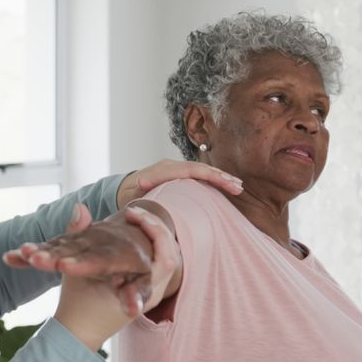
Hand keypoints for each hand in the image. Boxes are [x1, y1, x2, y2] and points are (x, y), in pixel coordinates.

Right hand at [50, 206, 179, 349]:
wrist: (78, 333)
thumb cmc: (77, 306)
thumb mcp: (75, 270)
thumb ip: (76, 237)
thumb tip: (79, 207)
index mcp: (143, 294)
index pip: (165, 259)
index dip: (155, 231)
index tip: (133, 214)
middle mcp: (153, 295)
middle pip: (170, 255)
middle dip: (155, 228)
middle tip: (133, 212)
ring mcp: (151, 294)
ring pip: (165, 258)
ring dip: (154, 236)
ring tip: (135, 218)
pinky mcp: (145, 291)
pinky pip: (156, 264)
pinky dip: (150, 246)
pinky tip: (135, 233)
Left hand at [116, 159, 241, 207]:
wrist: (124, 188)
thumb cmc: (129, 196)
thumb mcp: (131, 194)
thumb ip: (138, 189)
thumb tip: (142, 182)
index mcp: (163, 170)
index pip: (190, 170)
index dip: (208, 175)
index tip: (224, 182)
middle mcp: (171, 165)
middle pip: (200, 168)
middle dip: (220, 177)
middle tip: (237, 187)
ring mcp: (176, 169)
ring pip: (202, 170)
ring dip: (220, 177)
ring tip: (238, 187)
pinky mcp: (179, 175)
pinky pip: (199, 175)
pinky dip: (213, 180)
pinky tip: (227, 186)